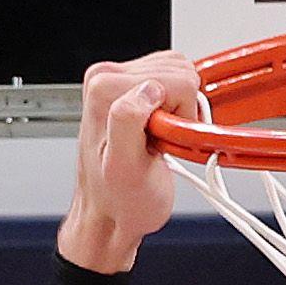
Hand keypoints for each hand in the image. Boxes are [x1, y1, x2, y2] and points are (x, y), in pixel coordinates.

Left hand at [64, 52, 200, 273]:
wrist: (110, 212)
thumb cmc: (119, 199)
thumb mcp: (124, 169)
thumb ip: (127, 121)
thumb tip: (146, 90)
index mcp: (104, 89)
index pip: (176, 79)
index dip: (181, 117)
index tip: (161, 141)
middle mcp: (108, 78)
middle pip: (179, 71)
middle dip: (180, 113)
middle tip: (159, 143)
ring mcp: (120, 80)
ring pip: (181, 74)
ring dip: (180, 113)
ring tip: (157, 141)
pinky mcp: (134, 86)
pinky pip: (176, 82)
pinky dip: (179, 111)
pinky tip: (160, 134)